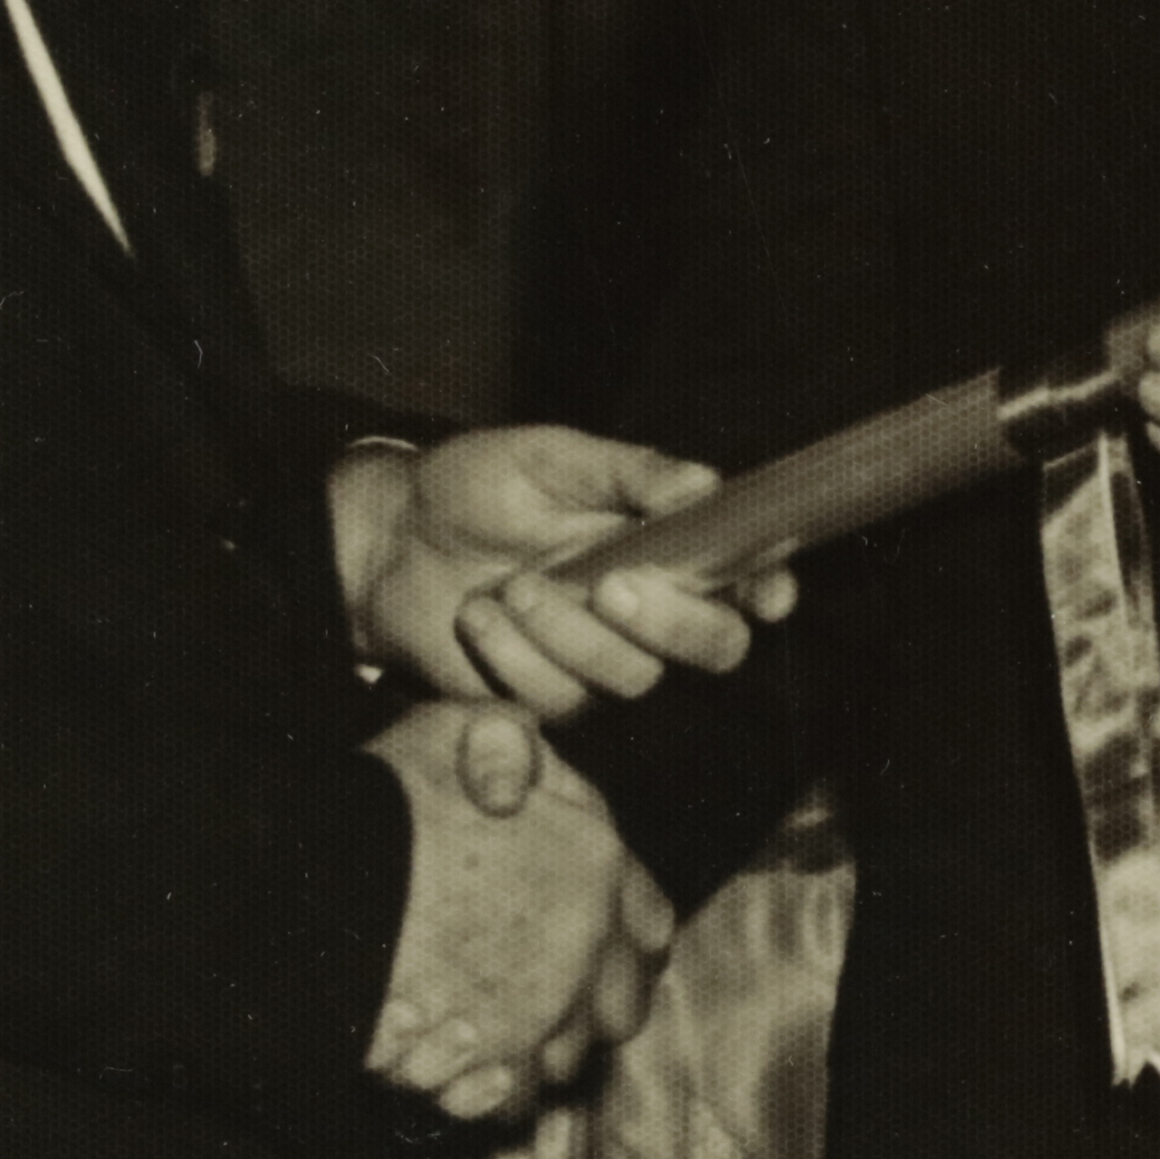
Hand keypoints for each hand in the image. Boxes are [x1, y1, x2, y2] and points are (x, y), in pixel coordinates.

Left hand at [340, 424, 781, 714]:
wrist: (392, 535)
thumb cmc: (477, 485)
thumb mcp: (553, 458)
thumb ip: (632, 471)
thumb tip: (705, 484)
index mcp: (666, 545)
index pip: (746, 578)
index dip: (768, 588)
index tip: (762, 593)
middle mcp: (648, 609)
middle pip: (715, 647)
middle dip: (672, 623)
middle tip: (611, 584)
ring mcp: (600, 659)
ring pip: (632, 677)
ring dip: (569, 633)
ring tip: (513, 586)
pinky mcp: (547, 697)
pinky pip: (557, 700)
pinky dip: (514, 656)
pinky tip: (479, 617)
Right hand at [367, 706, 661, 1121]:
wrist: (317, 886)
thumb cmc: (385, 803)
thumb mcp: (456, 729)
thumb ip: (509, 747)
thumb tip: (519, 784)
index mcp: (595, 864)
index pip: (651, 923)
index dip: (626, 934)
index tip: (601, 940)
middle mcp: (584, 948)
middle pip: (621, 1007)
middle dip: (593, 1005)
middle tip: (545, 992)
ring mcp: (538, 1013)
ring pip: (566, 1059)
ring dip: (541, 1050)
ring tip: (495, 1030)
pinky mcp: (487, 1064)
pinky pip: (510, 1100)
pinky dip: (492, 1093)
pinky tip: (461, 1069)